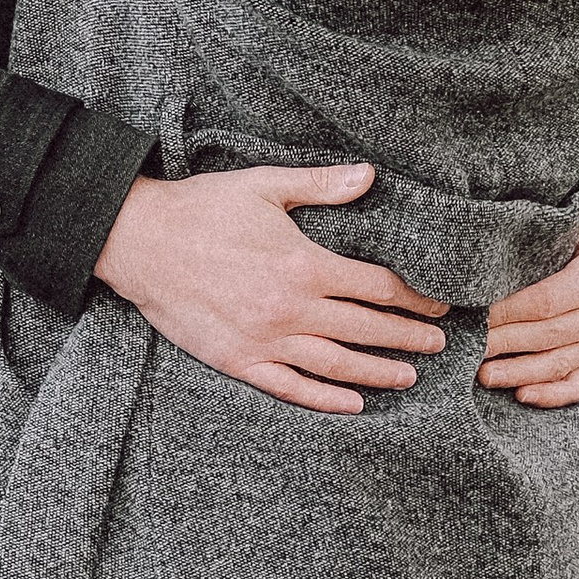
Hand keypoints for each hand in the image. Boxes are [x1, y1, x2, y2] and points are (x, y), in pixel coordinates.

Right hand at [95, 163, 448, 416]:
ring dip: (378, 373)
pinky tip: (352, 404)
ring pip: (336, 365)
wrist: (138, 241)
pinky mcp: (237, 360)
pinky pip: (290, 386)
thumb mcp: (265, 185)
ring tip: (409, 377)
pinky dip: (325, 399)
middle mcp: (291, 309)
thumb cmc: (202, 209)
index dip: (415, 298)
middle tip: (439, 345)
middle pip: (367, 330)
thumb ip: (322, 185)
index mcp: (305, 265)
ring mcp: (265, 340)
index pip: (378, 288)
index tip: (439, 304)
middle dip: (408, 338)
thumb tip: (370, 175)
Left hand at [480, 176, 578, 409]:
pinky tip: (521, 396)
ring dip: (517, 372)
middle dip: (503, 341)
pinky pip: (574, 387)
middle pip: (546, 335)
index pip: (547, 300)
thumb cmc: (571, 227)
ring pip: (556, 364)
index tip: (473, 310)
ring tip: (481, 374)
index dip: (509, 310)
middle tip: (464, 344)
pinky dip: (551, 396)